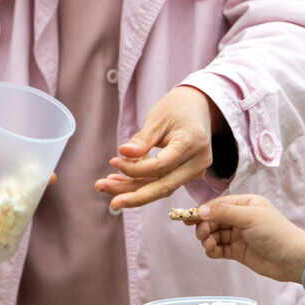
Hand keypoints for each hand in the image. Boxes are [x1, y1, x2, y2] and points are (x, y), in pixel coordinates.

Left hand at [94, 86, 217, 210]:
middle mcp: (198, 161)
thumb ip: (143, 139)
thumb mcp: (158, 118)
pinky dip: (142, 184)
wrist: (199, 107)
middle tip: (107, 197)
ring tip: (106, 186)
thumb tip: (123, 154)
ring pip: (162, 188)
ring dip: (133, 191)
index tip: (113, 161)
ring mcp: (196, 170)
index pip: (161, 166)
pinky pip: (164, 183)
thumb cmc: (177, 108)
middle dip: (133, 195)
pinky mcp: (188, 175)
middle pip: (163, 186)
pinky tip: (120, 181)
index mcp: (192, 142)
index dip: (135, 169)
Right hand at [193, 195, 304, 282]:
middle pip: (213, 220)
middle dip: (204, 226)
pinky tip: (212, 251)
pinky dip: (213, 250)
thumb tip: (201, 210)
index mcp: (245, 204)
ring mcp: (239, 235)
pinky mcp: (238, 251)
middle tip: (201, 234)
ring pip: (214, 235)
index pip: (217, 205)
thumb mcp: (249, 218)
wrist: (292, 259)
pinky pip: (219, 248)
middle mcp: (241, 218)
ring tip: (209, 245)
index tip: (187, 218)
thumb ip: (224, 213)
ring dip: (207, 239)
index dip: (201, 211)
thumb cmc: (275, 233)